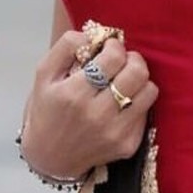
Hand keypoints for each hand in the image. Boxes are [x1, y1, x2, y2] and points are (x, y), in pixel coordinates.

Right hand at [19, 30, 158, 179]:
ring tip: (124, 81)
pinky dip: (136, 102)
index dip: (114, 46)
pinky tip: (120, 104)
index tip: (108, 48)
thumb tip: (92, 34)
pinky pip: (146, 112)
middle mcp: (97, 115)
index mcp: (74, 94)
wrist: (49, 157)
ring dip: (139, 80)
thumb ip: (65, 47)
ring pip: (149, 91)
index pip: (113, 57)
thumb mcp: (43, 75)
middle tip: (121, 61)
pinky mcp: (128, 145)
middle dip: (132, 59)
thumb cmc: (46, 110)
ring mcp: (115, 132)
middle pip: (137, 73)